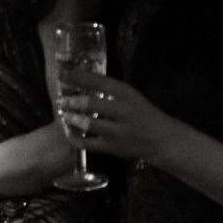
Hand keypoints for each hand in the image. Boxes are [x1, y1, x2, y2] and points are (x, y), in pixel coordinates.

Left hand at [55, 69, 177, 164]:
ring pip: (90, 124)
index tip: (64, 74)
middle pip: (93, 104)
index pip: (101, 82)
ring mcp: (119, 131)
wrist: (161, 139)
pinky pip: (90, 144)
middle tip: (61, 99)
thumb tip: (81, 82)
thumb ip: (111, 92)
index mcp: (128, 95)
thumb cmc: (143, 114)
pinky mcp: (114, 148)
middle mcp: (124, 111)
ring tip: (64, 115)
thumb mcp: (132, 97)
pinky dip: (76, 139)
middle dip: (73, 101)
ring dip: (73, 119)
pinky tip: (69, 135)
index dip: (81, 77)